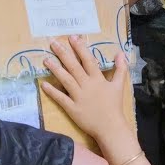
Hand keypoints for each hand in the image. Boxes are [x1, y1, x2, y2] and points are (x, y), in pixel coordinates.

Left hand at [41, 36, 136, 159]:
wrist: (110, 127)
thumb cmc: (114, 106)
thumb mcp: (119, 85)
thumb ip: (120, 69)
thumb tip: (121, 53)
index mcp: (98, 79)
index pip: (87, 60)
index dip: (80, 48)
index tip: (72, 37)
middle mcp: (87, 85)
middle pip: (73, 66)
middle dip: (63, 53)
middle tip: (53, 42)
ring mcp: (78, 97)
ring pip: (65, 79)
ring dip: (55, 69)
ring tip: (46, 59)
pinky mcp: (72, 108)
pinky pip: (60, 98)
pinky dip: (52, 91)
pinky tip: (43, 83)